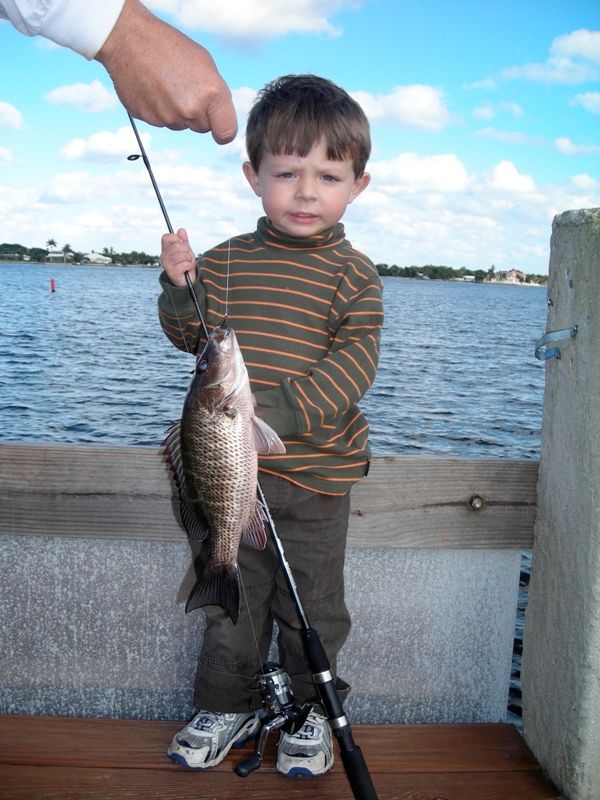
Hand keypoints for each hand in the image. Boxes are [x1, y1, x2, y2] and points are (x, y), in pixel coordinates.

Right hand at [96, 0, 236, 142]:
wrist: (129, 39)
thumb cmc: (169, 46)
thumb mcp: (205, 64)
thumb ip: (215, 95)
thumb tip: (217, 117)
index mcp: (211, 94)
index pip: (225, 133)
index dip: (223, 131)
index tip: (219, 129)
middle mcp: (190, 110)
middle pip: (201, 127)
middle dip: (197, 114)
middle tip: (184, 88)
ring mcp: (167, 117)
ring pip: (180, 124)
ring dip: (176, 111)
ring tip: (166, 84)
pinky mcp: (148, 119)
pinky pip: (160, 121)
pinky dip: (158, 109)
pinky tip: (153, 88)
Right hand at [161, 228, 196, 286]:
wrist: (187, 281)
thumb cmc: (185, 265)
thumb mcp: (186, 251)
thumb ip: (184, 241)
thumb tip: (181, 230)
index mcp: (165, 250)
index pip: (166, 237)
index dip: (176, 238)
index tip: (182, 244)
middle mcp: (164, 256)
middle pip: (177, 245)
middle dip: (186, 250)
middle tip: (187, 257)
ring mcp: (167, 264)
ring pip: (182, 254)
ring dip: (189, 259)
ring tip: (187, 263)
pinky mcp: (172, 272)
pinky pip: (185, 263)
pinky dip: (189, 266)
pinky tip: (187, 269)